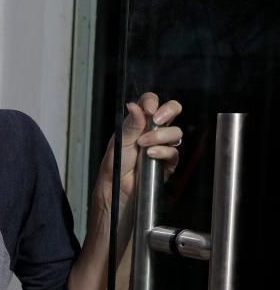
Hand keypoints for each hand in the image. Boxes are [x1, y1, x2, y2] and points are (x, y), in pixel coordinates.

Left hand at [95, 92, 182, 211]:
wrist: (117, 187)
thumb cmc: (115, 164)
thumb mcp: (120, 141)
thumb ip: (131, 124)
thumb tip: (134, 105)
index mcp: (139, 122)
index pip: (151, 102)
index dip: (152, 102)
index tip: (148, 109)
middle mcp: (153, 131)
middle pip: (172, 111)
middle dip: (169, 111)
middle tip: (157, 119)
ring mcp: (163, 145)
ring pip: (175, 132)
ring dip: (160, 136)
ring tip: (143, 144)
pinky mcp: (168, 162)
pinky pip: (174, 152)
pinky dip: (163, 151)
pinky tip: (150, 154)